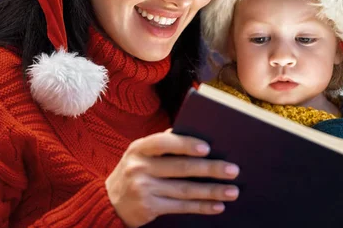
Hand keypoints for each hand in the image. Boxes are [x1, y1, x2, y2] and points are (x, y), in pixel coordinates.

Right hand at [105, 130, 239, 226]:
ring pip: (185, 190)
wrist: (109, 202)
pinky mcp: (149, 208)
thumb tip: (196, 133)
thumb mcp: (140, 153)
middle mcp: (139, 167)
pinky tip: (217, 206)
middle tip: (233, 170)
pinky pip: (180, 207)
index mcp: (139, 148)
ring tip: (232, 190)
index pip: (163, 143)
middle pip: (181, 168)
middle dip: (210, 169)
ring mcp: (143, 189)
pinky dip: (201, 207)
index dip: (186, 144)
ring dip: (212, 191)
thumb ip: (163, 143)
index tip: (208, 148)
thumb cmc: (134, 170)